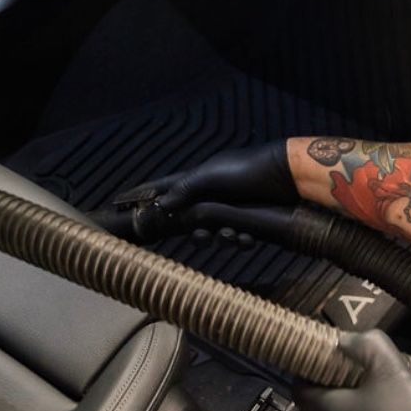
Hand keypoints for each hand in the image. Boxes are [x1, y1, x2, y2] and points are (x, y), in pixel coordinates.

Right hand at [108, 141, 295, 240]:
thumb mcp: (213, 177)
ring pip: (215, 229)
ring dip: (223, 236)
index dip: (145, 194)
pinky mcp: (248, 215)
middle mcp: (212, 192)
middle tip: (203, 238)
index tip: (122, 202)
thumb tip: (161, 203)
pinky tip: (248, 239)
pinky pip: (236, 233)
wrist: (287, 175)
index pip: (165, 186)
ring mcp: (230, 204)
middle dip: (197, 231)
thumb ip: (186, 189)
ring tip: (234, 235)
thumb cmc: (248, 170)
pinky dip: (240, 238)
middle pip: (190, 217)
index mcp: (199, 179)